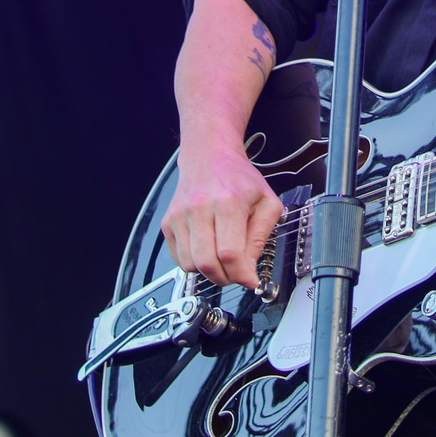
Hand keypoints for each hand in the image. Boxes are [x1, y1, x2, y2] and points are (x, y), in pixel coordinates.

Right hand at [163, 145, 283, 288]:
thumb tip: (249, 269)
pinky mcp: (168, 222)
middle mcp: (199, 208)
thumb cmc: (238, 178)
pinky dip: (193, 263)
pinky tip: (207, 250)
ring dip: (208, 272)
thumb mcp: (266, 202)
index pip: (229, 253)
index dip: (241, 274)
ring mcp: (180, 216)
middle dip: (225, 278)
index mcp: (228, 202)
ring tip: (222, 261)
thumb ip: (261, 236)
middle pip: (206, 263)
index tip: (250, 280)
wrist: (208, 156)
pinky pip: (178, 258)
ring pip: (190, 265)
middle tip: (236, 274)